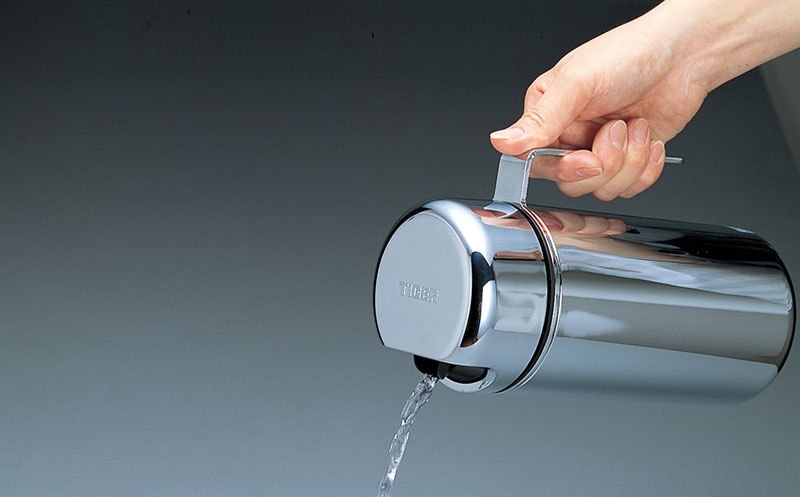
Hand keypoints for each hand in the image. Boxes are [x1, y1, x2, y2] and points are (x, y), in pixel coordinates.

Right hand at [490, 16, 707, 199]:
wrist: (683, 56)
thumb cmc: (629, 55)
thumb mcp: (577, 84)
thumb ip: (539, 119)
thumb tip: (501, 141)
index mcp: (547, 114)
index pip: (535, 161)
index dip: (563, 166)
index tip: (587, 157)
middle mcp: (571, 135)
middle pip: (570, 181)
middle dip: (604, 161)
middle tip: (617, 130)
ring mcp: (600, 149)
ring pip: (601, 188)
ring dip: (629, 161)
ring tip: (637, 126)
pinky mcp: (629, 160)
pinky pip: (629, 188)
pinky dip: (646, 168)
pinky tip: (651, 139)